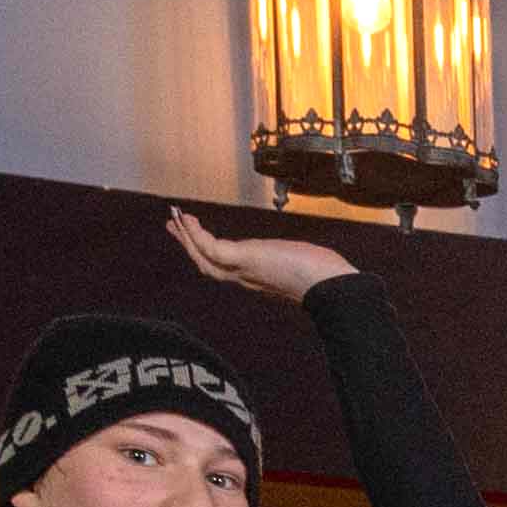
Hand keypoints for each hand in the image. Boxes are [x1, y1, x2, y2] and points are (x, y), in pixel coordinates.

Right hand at [165, 209, 355, 303]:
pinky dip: (197, 235)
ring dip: (186, 238)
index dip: (205, 251)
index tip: (195, 233)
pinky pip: (213, 249)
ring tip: (174, 219)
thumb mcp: (305, 264)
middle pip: (208, 263)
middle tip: (172, 224)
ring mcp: (245, 270)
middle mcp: (247, 277)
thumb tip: (309, 258)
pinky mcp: (247, 260)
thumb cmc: (326, 277)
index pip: (224, 265)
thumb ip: (297, 262)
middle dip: (188, 244)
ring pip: (205, 258)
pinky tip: (188, 221)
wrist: (334, 287)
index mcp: (257, 277)